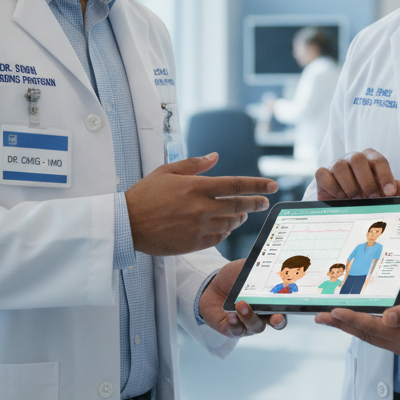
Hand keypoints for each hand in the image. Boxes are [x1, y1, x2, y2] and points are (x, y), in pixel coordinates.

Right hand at [126, 153, 275, 255]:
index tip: (272, 185)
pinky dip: (226, 232)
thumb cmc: (144, 195)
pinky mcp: (193, 243)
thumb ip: (194, 164)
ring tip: (243, 215)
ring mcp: (198, 227)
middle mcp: (201, 207)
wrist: (126, 223)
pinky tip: (226, 227)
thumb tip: (215, 156)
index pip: (236, 184)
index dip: (257, 185)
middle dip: (256, 203)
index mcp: (196, 187)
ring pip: (231, 223)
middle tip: (264, 202)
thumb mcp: (167, 171)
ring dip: (241, 218)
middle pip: (239, 205)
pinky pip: (219, 238)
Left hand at [200, 258, 285, 336]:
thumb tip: (270, 260)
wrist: (211, 287)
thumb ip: (257, 267)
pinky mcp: (233, 329)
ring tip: (240, 304)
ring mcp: (249, 324)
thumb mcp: (245, 268)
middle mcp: (263, 314)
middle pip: (276, 322)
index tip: (290, 303)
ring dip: (250, 316)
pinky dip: (235, 323)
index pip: (285, 306)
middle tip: (275, 317)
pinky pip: (237, 330)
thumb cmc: (233, 278)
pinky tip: (231, 315)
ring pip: (256, 326)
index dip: (290, 307)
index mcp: (271, 299)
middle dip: (277, 320)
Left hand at [314, 290, 399, 360]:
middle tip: (320, 317)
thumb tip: (388, 317)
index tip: (335, 312)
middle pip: (367, 335)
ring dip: (350, 328)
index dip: (353, 319)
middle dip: (342, 325)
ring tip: (330, 319)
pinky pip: (379, 338)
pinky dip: (364, 330)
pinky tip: (355, 324)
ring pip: (371, 338)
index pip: (374, 327)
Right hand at [315, 149, 399, 199]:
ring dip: (349, 185)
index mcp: (370, 159)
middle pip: (357, 159)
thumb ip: (392, 190)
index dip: (385, 175)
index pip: (378, 160)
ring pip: (339, 166)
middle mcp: (352, 159)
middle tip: (371, 198)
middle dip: (366, 181)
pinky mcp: (323, 174)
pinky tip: (340, 197)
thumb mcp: (381, 193)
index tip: (390, 192)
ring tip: (354, 199)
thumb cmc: (365, 194)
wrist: (343, 202)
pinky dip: (332, 186)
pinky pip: (323, 174)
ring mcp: (336, 165)